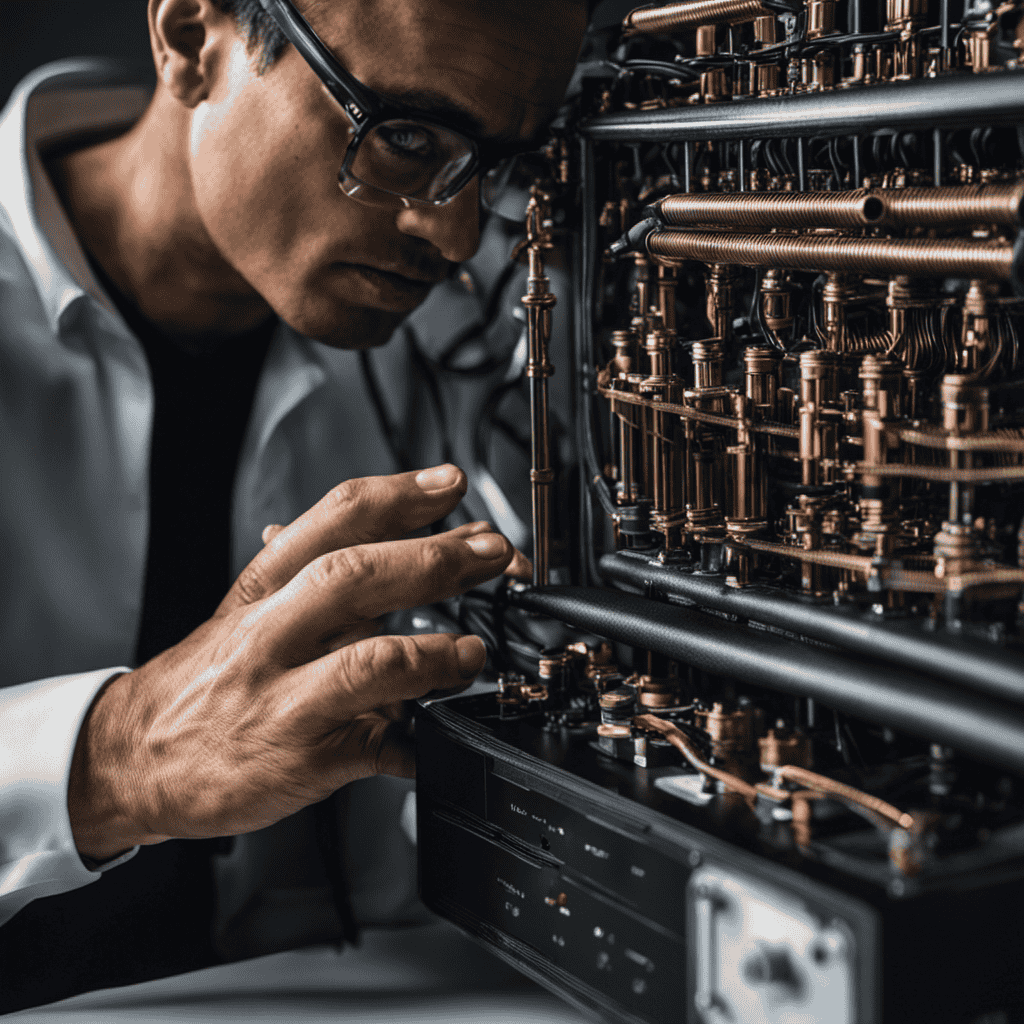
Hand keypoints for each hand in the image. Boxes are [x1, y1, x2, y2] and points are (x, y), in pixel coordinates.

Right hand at [68, 465, 521, 859]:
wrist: (133, 759)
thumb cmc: (201, 682)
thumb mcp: (241, 613)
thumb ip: (296, 573)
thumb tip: (334, 529)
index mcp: (263, 590)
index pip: (333, 521)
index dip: (399, 496)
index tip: (450, 483)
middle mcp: (271, 635)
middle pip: (354, 577)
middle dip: (434, 559)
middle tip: (493, 552)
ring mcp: (284, 698)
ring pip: (366, 663)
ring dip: (432, 653)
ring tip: (472, 652)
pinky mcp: (301, 758)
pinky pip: (373, 748)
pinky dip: (417, 740)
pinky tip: (442, 732)